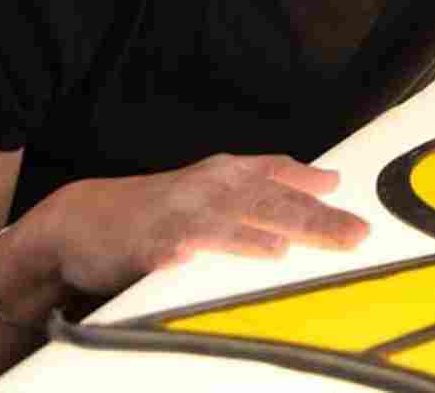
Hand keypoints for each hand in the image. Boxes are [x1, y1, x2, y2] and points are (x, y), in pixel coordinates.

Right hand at [35, 154, 368, 296]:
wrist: (84, 219)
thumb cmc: (164, 206)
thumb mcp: (220, 187)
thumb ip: (273, 182)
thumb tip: (328, 180)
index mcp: (229, 175)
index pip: (278, 174)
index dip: (313, 185)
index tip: (351, 204)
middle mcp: (210, 189)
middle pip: (268, 202)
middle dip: (312, 219)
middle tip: (351, 235)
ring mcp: (178, 215)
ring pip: (223, 225)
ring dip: (251, 237)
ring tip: (280, 249)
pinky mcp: (145, 245)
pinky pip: (166, 251)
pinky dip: (179, 253)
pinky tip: (190, 260)